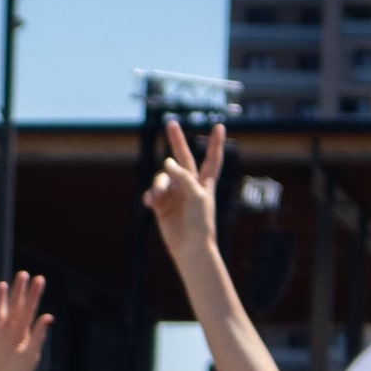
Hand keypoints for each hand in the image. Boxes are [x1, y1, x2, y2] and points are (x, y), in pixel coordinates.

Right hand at [0, 270, 52, 370]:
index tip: (39, 279)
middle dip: (19, 291)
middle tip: (23, 274)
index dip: (34, 294)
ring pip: (0, 313)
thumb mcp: (30, 355)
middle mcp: (11, 332)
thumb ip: (38, 335)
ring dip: (1, 299)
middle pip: (15, 307)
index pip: (29, 309)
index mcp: (24, 334)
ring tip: (2, 283)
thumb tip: (48, 317)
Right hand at [141, 117, 222, 259]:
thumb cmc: (200, 222)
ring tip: (157, 197)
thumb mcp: (196, 194)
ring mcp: (175, 194)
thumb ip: (183, 175)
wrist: (190, 247)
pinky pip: (152, 193)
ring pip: (161, 178)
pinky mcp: (162, 205)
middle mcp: (189, 185)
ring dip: (158, 185)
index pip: (212, 158)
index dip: (215, 143)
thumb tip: (165, 163)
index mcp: (204, 182)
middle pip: (182, 158)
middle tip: (170, 123)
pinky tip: (151, 202)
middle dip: (177, 141)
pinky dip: (150, 196)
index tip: (219, 126)